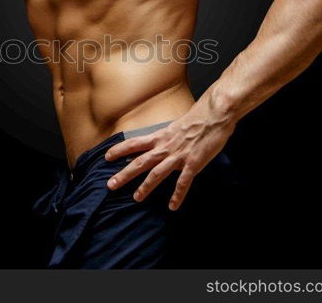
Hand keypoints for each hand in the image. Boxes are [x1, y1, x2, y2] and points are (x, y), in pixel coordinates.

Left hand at [104, 112, 235, 210]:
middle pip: (140, 162)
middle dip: (124, 174)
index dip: (119, 150)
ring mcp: (179, 156)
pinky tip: (173, 206)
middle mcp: (165, 147)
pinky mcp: (193, 163)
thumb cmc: (197, 118)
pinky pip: (183, 182)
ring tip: (136, 198)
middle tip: (111, 185)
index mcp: (160, 136)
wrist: (214, 114)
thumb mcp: (174, 126)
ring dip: (145, 187)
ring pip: (157, 173)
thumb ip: (165, 138)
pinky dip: (177, 195)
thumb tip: (157, 144)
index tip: (107, 157)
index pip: (134, 143)